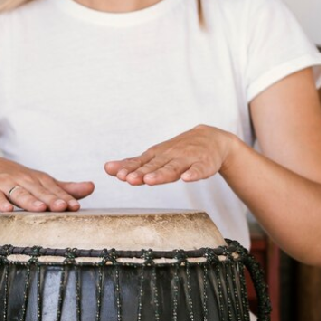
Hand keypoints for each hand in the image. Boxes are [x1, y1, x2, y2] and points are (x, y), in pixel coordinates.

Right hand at [0, 157, 94, 212]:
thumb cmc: (22, 180)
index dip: (65, 198)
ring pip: (20, 194)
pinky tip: (7, 210)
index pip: (54, 190)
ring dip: (30, 201)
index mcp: (40, 180)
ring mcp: (7, 185)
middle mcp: (25, 180)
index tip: (76, 206)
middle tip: (62, 207)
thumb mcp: (44, 182)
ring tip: (40, 208)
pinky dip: (1, 203)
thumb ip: (67, 188)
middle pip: (39, 192)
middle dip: (51, 199)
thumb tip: (92, 187)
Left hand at [104, 125, 237, 185]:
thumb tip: (108, 168)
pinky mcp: (204, 164)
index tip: (118, 174)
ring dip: (161, 174)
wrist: (211, 139)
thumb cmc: (179, 151)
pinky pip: (199, 170)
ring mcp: (187, 160)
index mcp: (157, 156)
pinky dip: (194, 174)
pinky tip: (187, 178)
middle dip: (141, 173)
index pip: (141, 163)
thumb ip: (134, 164)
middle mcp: (170, 156)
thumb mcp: (156, 156)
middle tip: (129, 179)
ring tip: (151, 180)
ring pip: (173, 168)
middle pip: (154, 166)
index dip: (129, 169)